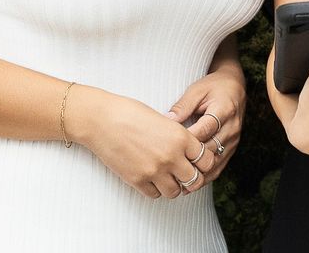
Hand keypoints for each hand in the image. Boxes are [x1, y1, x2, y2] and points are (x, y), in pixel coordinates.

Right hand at [66, 87, 217, 198]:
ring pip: (175, 192)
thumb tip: (189, 150)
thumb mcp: (163, 120)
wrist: (102, 119)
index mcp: (180, 137)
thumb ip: (178, 137)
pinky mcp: (137, 180)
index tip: (197, 161)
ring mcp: (154, 170)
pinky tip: (150, 177)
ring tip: (166, 176)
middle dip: (191, 178)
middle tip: (184, 174)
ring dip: (173, 186)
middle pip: (195, 180)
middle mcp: (171, 156)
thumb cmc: (130, 113)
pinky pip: (155, 195)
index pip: (207, 160)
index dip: (204, 162)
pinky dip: (155, 189)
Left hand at [166, 70, 245, 187]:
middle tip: (170, 170)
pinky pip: (219, 166)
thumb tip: (166, 120)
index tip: (170, 147)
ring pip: (215, 162)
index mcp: (224, 110)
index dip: (189, 139)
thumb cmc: (213, 87)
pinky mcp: (232, 148)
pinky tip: (191, 185)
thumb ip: (183, 106)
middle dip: (191, 161)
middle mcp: (232, 128)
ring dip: (199, 174)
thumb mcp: (197, 90)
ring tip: (179, 185)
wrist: (235, 88)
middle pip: (211, 149)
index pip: (206, 129)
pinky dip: (205, 176)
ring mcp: (233, 140)